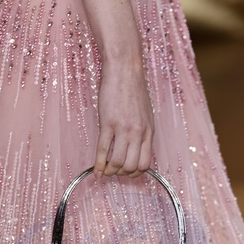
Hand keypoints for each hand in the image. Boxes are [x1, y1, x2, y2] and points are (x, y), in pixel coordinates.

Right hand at [94, 57, 153, 178]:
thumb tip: (134, 149)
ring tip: (105, 170)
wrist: (124, 69)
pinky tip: (96, 170)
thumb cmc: (133, 90)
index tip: (126, 172)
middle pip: (131, 166)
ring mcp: (123, 129)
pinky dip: (98, 164)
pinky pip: (103, 150)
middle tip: (114, 171)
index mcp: (148, 132)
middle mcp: (138, 133)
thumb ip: (141, 132)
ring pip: (117, 162)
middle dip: (122, 174)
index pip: (145, 164)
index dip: (135, 173)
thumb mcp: (145, 114)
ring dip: (110, 171)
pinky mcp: (108, 123)